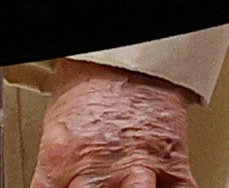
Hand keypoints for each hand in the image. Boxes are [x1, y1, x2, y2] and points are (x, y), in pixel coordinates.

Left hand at [31, 60, 198, 187]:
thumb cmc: (91, 83)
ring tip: (130, 187)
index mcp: (60, 161)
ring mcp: (136, 171)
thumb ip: (56, 168)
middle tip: (101, 187)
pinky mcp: (172, 167)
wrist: (129, 54)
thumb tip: (57, 186)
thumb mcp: (56, 126)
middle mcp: (97, 172)